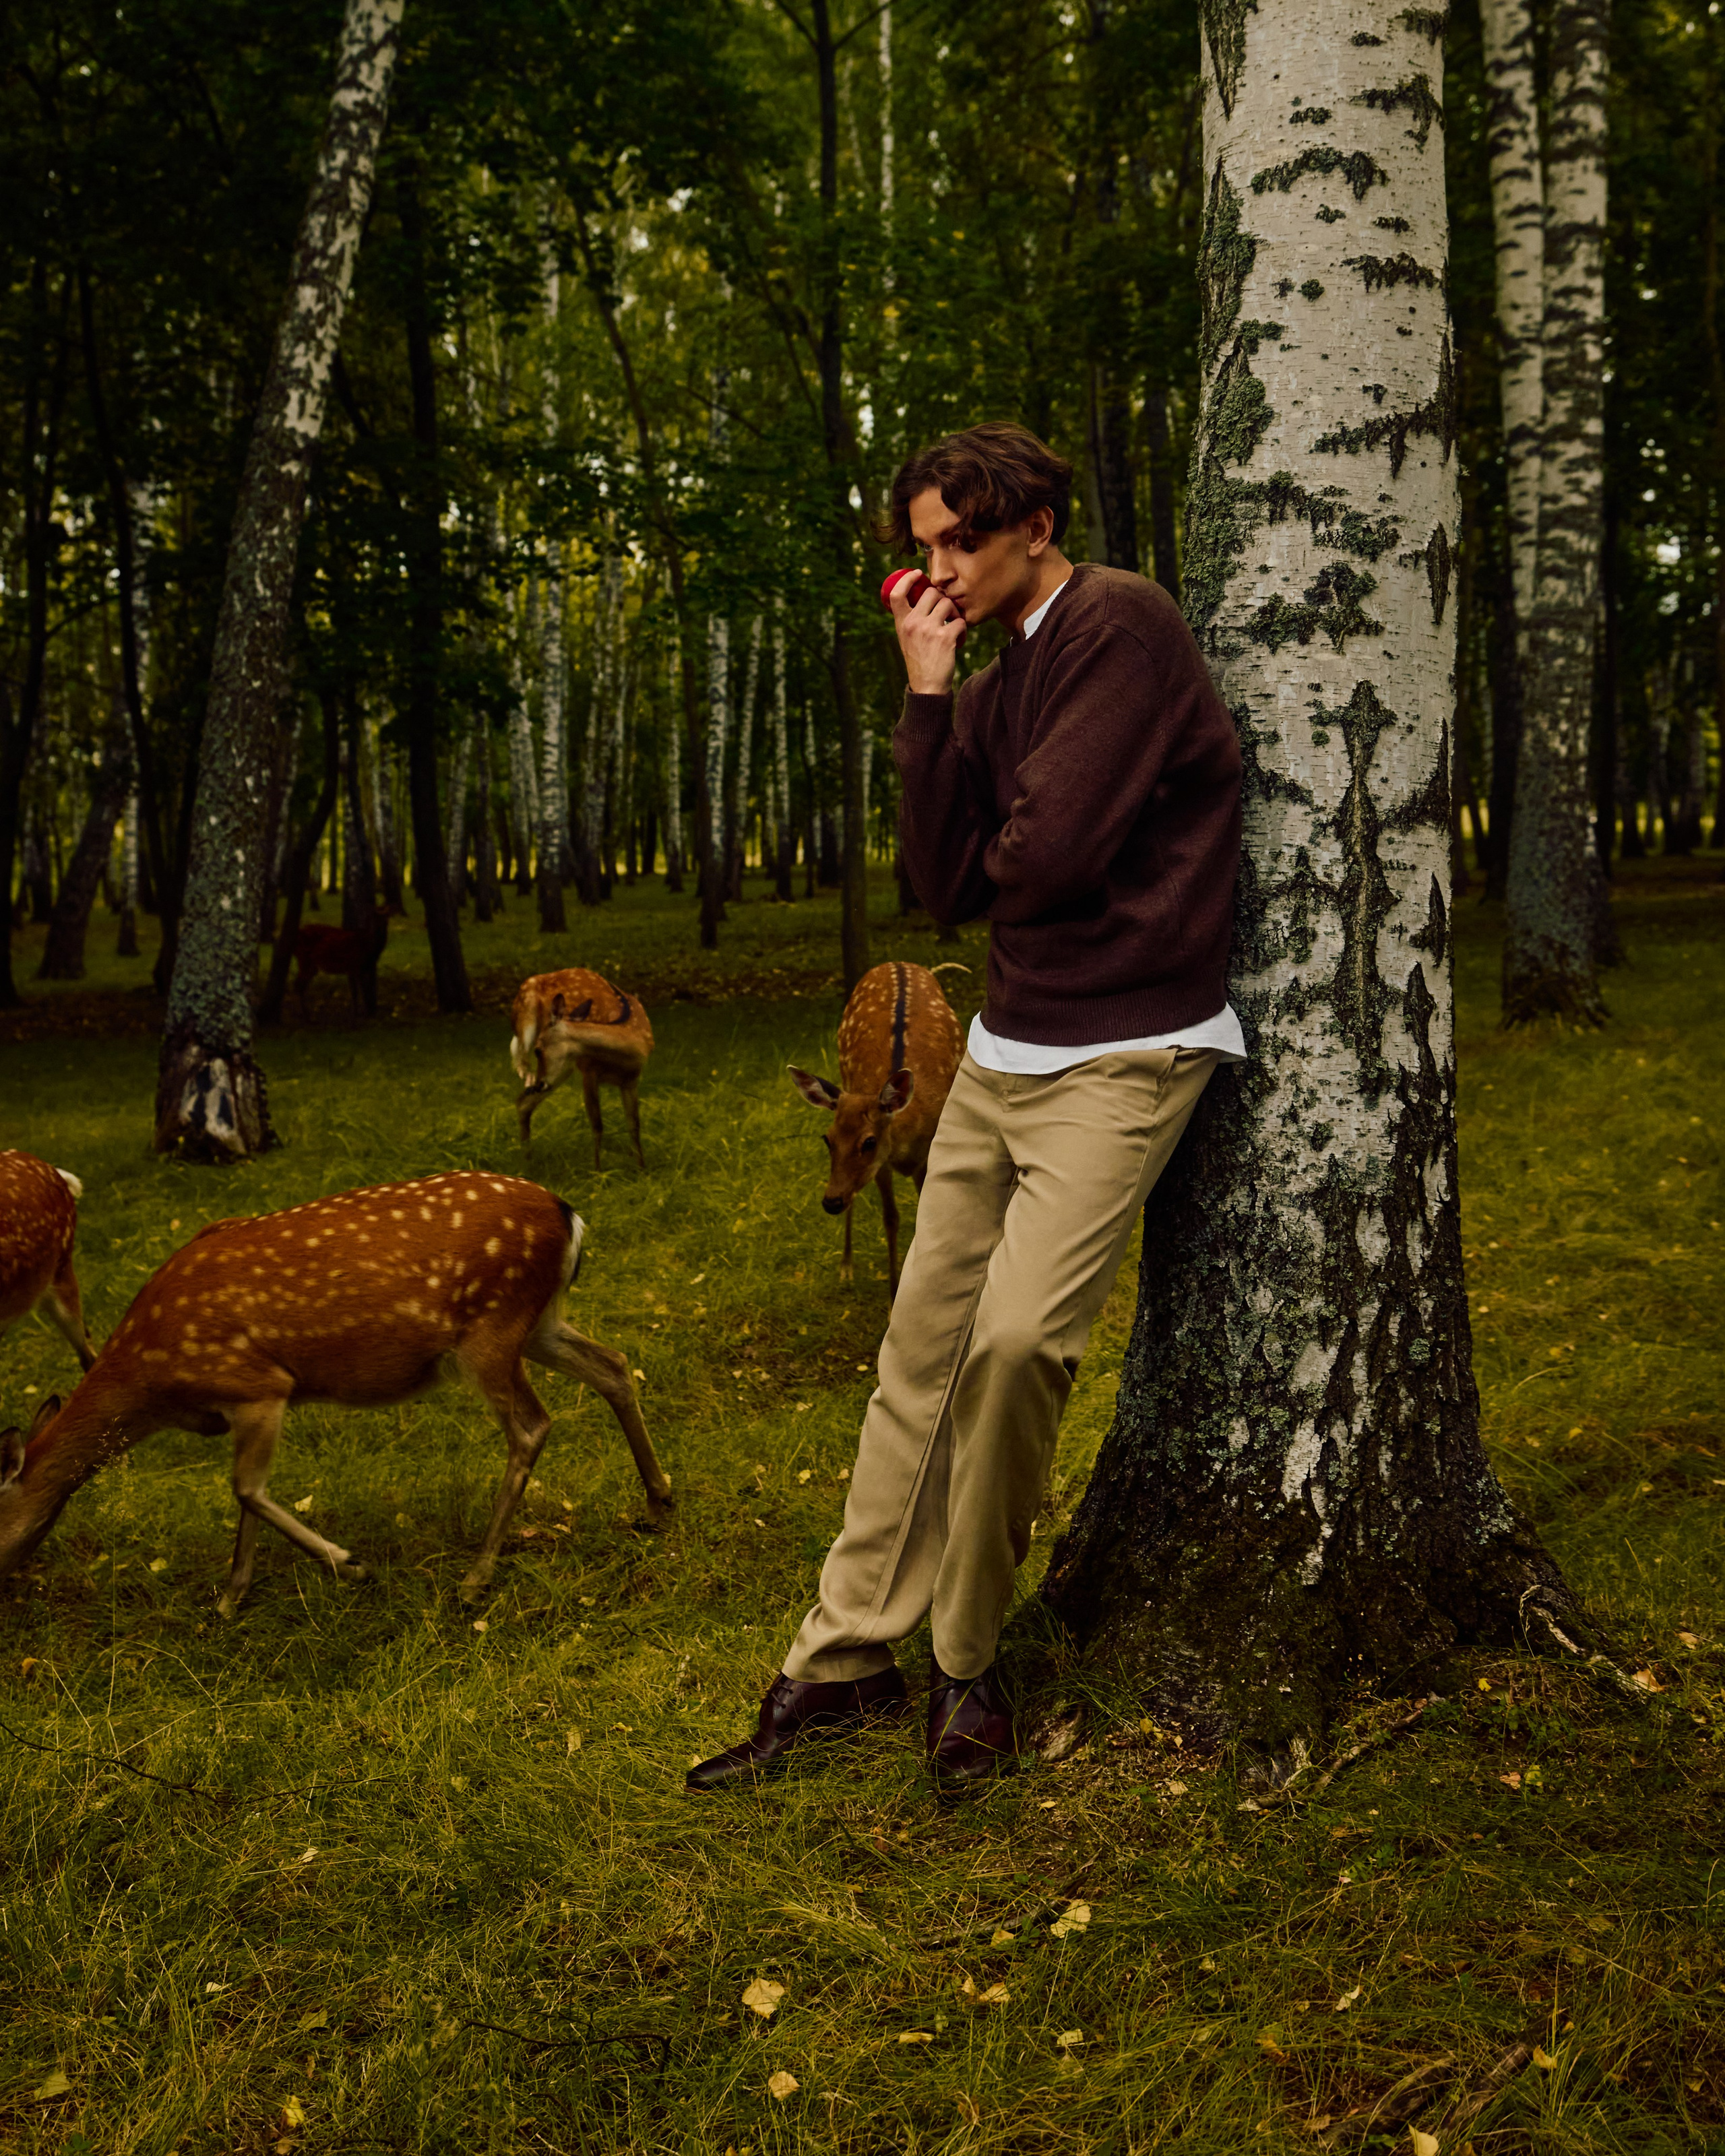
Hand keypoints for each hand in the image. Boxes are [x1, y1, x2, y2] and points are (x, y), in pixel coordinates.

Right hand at [892, 576, 965, 694]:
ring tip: (953, 626)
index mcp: (901, 623)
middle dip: (942, 599)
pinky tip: (958, 639)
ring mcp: (928, 629)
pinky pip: (960, 622)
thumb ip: (911, 620)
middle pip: (931, 593)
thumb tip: (923, 599)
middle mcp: (912, 623)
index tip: (918, 574)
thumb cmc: (919, 661)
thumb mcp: (906, 639)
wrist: (927, 686)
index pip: (896, 593)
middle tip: (946, 613)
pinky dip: (963, 629)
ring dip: (955, 613)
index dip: (907, 579)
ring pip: (948, 604)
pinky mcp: (945, 638)